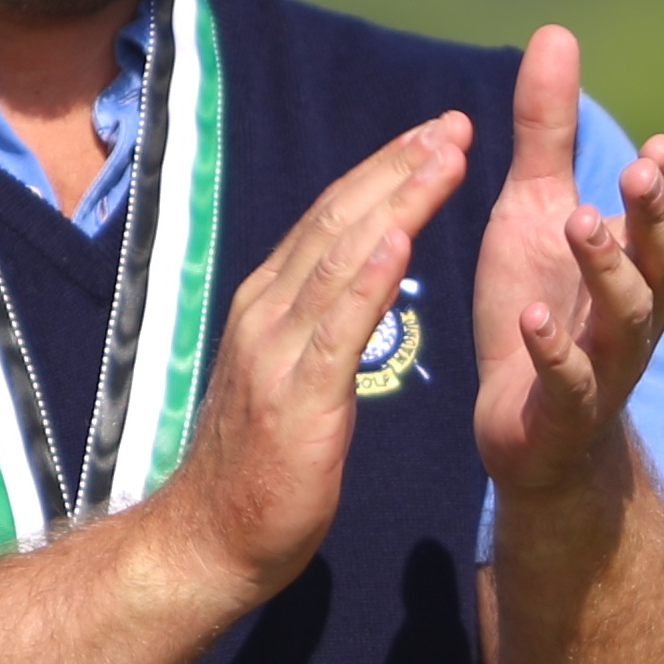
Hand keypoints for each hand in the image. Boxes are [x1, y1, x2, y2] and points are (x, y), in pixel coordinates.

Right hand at [138, 115, 470, 607]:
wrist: (209, 541)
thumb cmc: (258, 470)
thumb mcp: (288, 378)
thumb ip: (313, 329)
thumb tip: (350, 287)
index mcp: (268, 306)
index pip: (331, 220)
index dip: (384, 172)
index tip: (434, 136)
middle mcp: (266, 313)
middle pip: (340, 221)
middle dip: (400, 167)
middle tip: (454, 123)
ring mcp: (277, 352)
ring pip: (343, 257)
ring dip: (398, 200)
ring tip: (446, 156)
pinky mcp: (296, 397)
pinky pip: (338, 326)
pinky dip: (369, 277)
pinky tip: (400, 238)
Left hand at [474, 23, 663, 509]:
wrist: (526, 429)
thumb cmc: (539, 307)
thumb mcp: (534, 210)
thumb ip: (547, 132)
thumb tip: (556, 33)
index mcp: (635, 265)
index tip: (659, 146)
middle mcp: (635, 313)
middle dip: (654, 216)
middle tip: (635, 169)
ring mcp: (605, 364)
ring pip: (628, 319)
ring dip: (610, 271)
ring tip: (582, 223)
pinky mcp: (565, 410)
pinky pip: (573, 383)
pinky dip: (557, 352)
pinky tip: (536, 320)